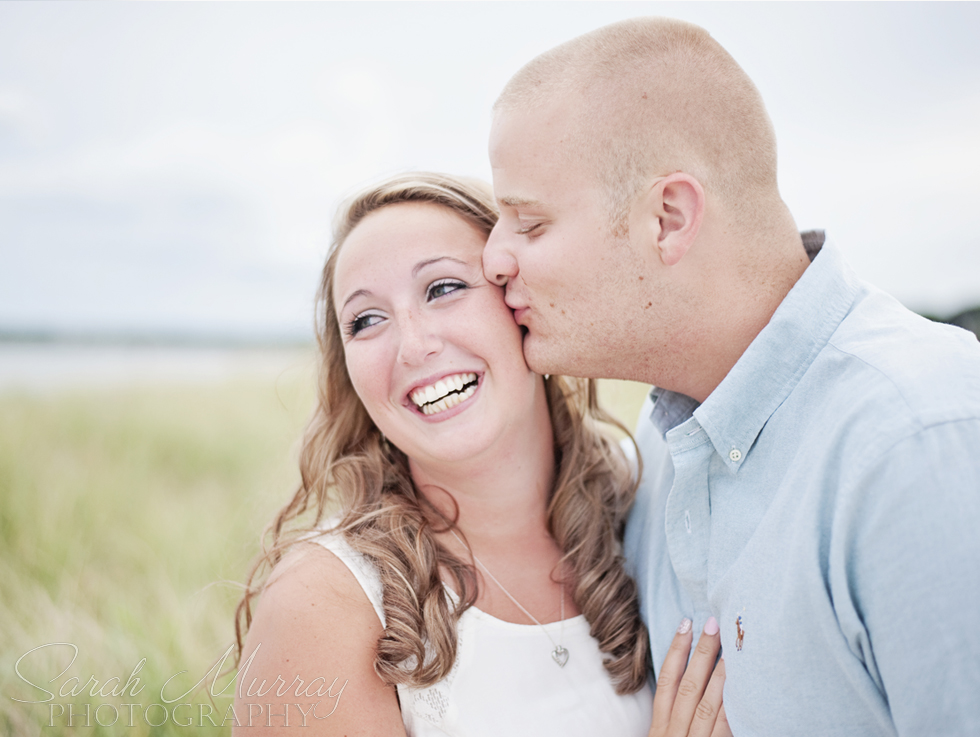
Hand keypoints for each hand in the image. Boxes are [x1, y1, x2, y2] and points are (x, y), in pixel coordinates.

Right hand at [648, 617, 730, 736]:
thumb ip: (678, 720)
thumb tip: (692, 683)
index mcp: (660, 728)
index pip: (666, 682)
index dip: (675, 651)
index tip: (686, 624)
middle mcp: (673, 732)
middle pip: (687, 686)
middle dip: (701, 653)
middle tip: (713, 624)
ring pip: (706, 703)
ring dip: (719, 674)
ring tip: (731, 649)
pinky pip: (722, 726)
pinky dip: (730, 706)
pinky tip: (740, 687)